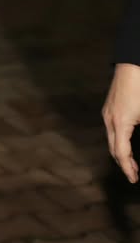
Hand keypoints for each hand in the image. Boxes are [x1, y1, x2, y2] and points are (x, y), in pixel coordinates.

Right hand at [103, 62, 139, 181]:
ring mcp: (107, 112)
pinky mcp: (109, 107)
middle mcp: (109, 119)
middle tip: (134, 175)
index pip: (122, 153)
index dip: (129, 168)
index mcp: (120, 123)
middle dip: (123, 164)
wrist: (133, 63)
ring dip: (120, 153)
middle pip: (113, 148)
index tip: (135, 179)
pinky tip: (128, 143)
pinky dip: (119, 141)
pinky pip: (112, 130)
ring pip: (111, 139)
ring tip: (132, 163)